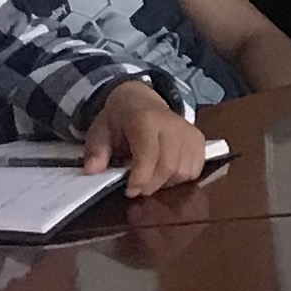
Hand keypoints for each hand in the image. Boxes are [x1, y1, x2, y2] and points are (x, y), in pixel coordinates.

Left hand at [84, 82, 210, 198]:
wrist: (140, 99)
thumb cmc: (119, 118)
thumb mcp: (100, 130)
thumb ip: (96, 150)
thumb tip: (92, 170)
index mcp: (145, 119)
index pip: (149, 154)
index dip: (140, 177)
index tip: (129, 191)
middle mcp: (172, 124)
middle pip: (168, 166)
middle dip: (151, 185)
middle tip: (137, 189)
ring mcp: (189, 132)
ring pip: (183, 171)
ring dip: (166, 183)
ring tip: (151, 177)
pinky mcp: (199, 140)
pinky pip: (195, 169)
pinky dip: (180, 178)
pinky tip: (166, 172)